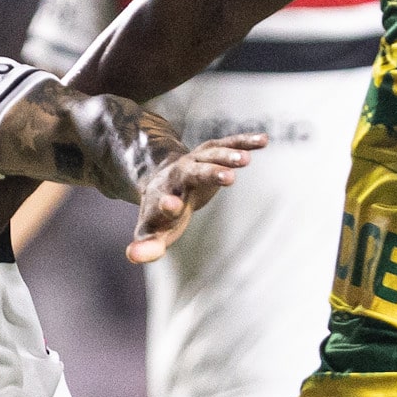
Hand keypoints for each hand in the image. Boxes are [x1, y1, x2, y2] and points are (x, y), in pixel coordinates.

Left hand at [126, 132, 263, 263]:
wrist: (161, 183)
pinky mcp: (210, 154)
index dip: (167, 206)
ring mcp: (194, 161)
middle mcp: (178, 175)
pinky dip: (243, 141)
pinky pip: (228, 145)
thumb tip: (133, 256)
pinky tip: (263, 140)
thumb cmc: (159, 215)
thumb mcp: (152, 233)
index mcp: (162, 197)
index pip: (164, 202)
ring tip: (246, 160)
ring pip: (210, 154)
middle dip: (208, 173)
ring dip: (227, 155)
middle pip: (192, 172)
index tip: (170, 205)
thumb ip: (146, 246)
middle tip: (229, 178)